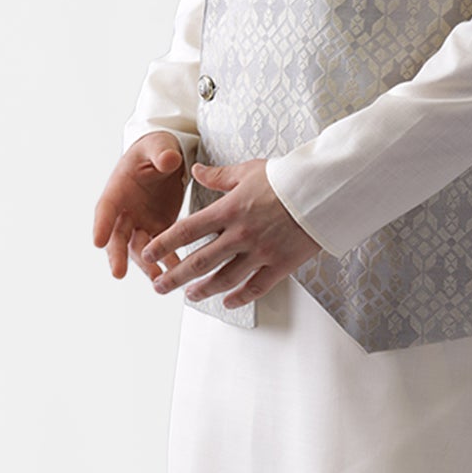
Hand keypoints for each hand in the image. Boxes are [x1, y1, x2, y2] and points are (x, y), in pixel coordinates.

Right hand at [92, 133, 188, 280]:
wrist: (165, 158)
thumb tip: (168, 160)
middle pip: (117, 236)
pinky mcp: (158, 230)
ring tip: (157, 280)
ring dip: (146, 265)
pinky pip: (161, 249)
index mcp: (118, 189)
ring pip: (139, 249)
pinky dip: (167, 262)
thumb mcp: (157, 145)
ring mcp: (140, 223)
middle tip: (118, 273)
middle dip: (117, 255)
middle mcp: (125, 211)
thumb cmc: (155, 149)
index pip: (106, 208)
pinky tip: (177, 275)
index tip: (97, 241)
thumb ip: (161, 153)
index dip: (102, 225)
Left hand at [142, 158, 319, 308]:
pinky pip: (256, 287)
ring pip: (224, 279)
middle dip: (175, 277)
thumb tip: (195, 170)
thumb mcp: (248, 170)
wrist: (323, 191)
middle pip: (199, 261)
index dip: (164, 245)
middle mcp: (240, 234)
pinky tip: (227, 302)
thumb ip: (218, 175)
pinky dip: (239, 297)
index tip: (148, 254)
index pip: (186, 231)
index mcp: (228, 210)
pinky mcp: (281, 264)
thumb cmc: (287, 178)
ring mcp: (260, 252)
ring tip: (190, 295)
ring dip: (203, 290)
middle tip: (159, 287)